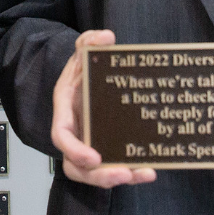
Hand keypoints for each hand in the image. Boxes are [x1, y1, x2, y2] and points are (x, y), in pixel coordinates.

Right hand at [52, 29, 156, 188]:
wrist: (87, 77)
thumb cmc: (81, 70)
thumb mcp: (82, 52)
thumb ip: (89, 41)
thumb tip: (105, 37)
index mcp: (65, 112)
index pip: (61, 137)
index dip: (75, 150)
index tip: (94, 157)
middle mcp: (75, 133)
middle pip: (77, 166)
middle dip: (99, 176)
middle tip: (123, 174)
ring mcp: (90, 144)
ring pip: (96, 174)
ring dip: (118, 177)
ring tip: (143, 173)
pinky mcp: (107, 149)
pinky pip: (114, 167)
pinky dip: (132, 171)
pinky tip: (151, 169)